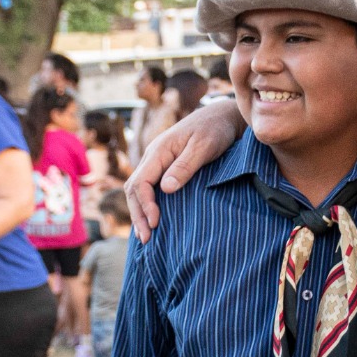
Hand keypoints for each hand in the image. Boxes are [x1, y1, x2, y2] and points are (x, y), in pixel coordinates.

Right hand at [125, 101, 243, 243]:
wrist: (222, 117)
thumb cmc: (215, 130)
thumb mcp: (203, 147)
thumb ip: (185, 167)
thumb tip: (165, 189)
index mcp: (158, 151)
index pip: (141, 182)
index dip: (146, 205)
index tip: (156, 223)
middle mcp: (153, 156)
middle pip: (134, 188)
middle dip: (138, 215)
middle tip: (146, 239)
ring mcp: (157, 162)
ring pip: (138, 189)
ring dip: (140, 212)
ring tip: (146, 236)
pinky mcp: (165, 167)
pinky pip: (149, 188)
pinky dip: (147, 205)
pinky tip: (153, 220)